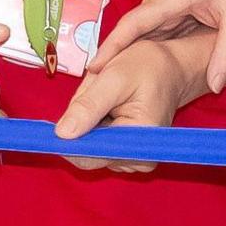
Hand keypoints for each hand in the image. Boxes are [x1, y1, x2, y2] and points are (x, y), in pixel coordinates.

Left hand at [53, 35, 207, 173]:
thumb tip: (63, 134)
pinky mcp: (130, 155)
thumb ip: (88, 106)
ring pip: (91, 146)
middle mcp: (139, 159)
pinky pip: (100, 143)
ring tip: (107, 96)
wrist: (173, 68)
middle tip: (94, 91)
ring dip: (88, 121)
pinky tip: (110, 106)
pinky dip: (96, 124)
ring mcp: (134, 159)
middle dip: (82, 122)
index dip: (67, 140)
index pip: (89, 157)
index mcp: (139, 142)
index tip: (53, 124)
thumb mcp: (114, 77)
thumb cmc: (150, 67)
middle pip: (87, 151)